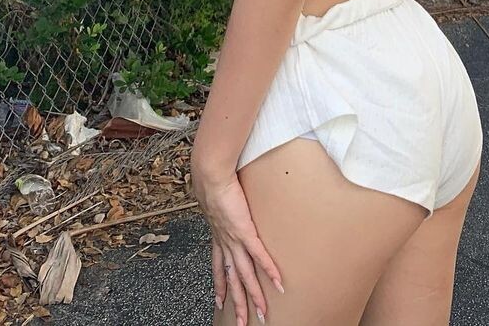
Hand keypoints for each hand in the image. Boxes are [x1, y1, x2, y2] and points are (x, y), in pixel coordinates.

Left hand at [194, 165, 283, 323]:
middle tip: (242, 322)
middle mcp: (225, 243)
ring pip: (245, 275)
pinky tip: (278, 282)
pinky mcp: (245, 232)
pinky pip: (259, 256)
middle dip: (237, 302)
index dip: (220, 285)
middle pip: (233, 279)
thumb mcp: (214, 198)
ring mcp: (234, 240)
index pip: (217, 268)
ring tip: (262, 312)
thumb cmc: (213, 181)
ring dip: (254, 296)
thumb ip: (220, 203)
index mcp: (218, 236)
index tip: (220, 301)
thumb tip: (224, 196)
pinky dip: (269, 270)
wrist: (211, 177)